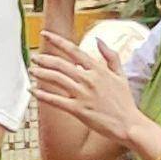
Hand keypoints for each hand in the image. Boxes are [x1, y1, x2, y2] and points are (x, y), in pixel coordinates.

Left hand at [27, 37, 145, 147]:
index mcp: (98, 69)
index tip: (45, 34)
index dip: (56, 40)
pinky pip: (55, 100)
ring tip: (31, 71)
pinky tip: (33, 91)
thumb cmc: (124, 101)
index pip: (73, 50)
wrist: (128, 125)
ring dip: (40, 74)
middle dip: (44, 59)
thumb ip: (110, 55)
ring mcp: (82, 94)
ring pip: (55, 79)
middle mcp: (89, 79)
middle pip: (60, 64)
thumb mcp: (121, 74)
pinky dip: (42, 95)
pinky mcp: (78, 110)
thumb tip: (98, 40)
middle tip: (34, 57)